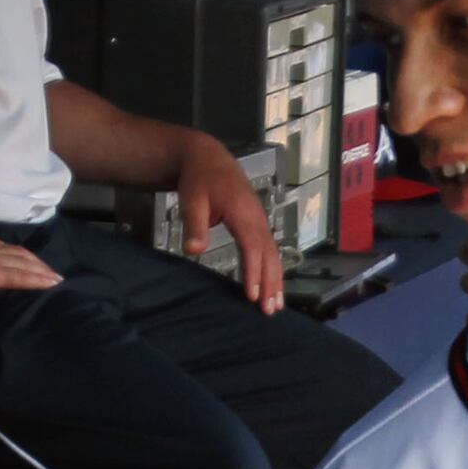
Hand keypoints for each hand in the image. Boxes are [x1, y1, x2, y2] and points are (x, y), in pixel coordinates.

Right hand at [0, 216, 60, 303]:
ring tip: (58, 280)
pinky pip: (20, 275)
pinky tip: (53, 283)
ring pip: (22, 264)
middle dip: (32, 264)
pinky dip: (37, 279)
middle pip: (13, 256)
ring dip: (40, 272)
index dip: (6, 256)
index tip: (19, 261)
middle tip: (50, 274)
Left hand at [174, 136, 285, 312]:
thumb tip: (193, 251)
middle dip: (271, 283)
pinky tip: (273, 287)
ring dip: (276, 280)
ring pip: (273, 254)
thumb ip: (194, 225)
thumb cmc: (198, 179)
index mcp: (242, 212)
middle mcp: (257, 218)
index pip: (252, 246)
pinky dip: (274, 270)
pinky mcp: (258, 224)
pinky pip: (270, 250)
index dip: (254, 271)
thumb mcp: (191, 199)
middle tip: (269, 310)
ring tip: (276, 306)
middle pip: (268, 254)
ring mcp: (260, 220)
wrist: (208, 157)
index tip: (253, 295)